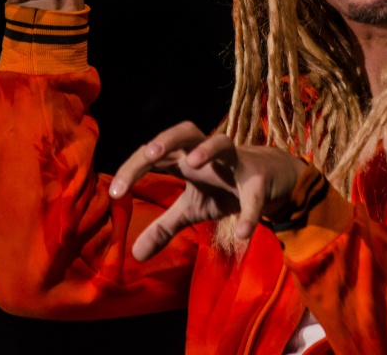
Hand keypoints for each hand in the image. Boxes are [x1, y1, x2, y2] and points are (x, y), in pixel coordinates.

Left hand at [109, 121, 307, 260]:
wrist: (272, 181)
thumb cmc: (224, 187)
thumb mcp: (191, 208)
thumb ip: (164, 226)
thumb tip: (135, 254)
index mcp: (186, 158)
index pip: (155, 154)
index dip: (133, 168)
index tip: (114, 194)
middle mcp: (207, 153)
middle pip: (185, 131)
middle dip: (167, 139)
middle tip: (149, 154)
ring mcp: (236, 163)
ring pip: (222, 143)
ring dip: (209, 148)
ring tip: (194, 163)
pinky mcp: (259, 180)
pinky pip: (255, 193)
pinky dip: (250, 211)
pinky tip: (243, 231)